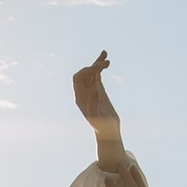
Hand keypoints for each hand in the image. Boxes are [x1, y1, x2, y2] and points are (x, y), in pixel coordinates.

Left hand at [72, 51, 126, 168]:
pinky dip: (101, 67)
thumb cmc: (103, 129)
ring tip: (105, 53)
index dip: (87, 71)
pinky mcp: (99, 90)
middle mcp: (83, 92)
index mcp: (80, 98)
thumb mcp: (98, 119)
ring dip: (97, 63)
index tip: (99, 69)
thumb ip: (94, 105)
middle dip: (93, 66)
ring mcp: (91, 90)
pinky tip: (106, 60)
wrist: (108, 132)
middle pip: (84, 73)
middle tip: (106, 62)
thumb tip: (94, 89)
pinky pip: (98, 76)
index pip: (78, 79)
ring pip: (92, 73)